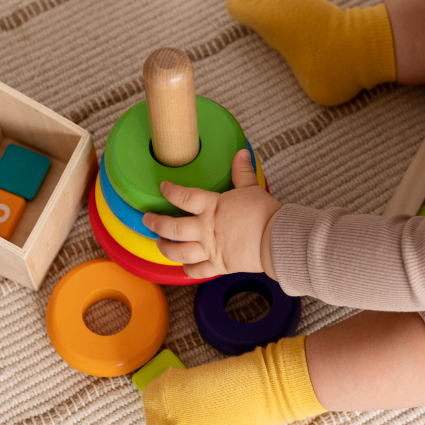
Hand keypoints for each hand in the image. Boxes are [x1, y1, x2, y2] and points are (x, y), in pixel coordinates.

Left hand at [142, 150, 282, 279]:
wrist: (277, 239)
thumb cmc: (266, 214)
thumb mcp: (252, 188)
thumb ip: (242, 173)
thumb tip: (242, 153)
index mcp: (212, 207)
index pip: (184, 196)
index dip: (170, 191)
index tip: (163, 187)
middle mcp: (206, 229)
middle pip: (172, 227)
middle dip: (156, 223)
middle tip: (147, 220)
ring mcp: (210, 249)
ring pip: (179, 252)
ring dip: (165, 248)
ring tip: (159, 244)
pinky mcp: (219, 265)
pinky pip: (197, 271)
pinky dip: (188, 270)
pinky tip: (184, 266)